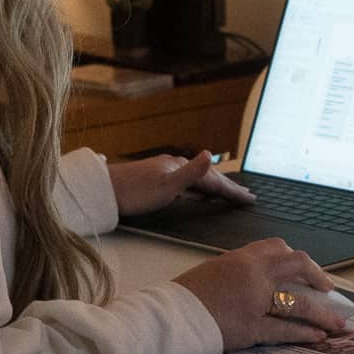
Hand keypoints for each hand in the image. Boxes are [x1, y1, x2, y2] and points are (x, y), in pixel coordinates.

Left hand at [110, 151, 255, 216]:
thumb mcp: (165, 186)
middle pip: (208, 177)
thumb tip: (210, 155)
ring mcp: (166, 171)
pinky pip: (188, 183)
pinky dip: (200, 188)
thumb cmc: (133, 192)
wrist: (104, 190)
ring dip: (215, 187)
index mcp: (180, 168)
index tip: (249, 198)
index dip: (232, 191)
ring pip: (198, 180)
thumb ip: (190, 173)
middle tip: (247, 196)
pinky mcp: (158, 178)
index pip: (213, 181)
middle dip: (228, 187)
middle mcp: (175, 166)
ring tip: (230, 193)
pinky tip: (199, 192)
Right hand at [173, 239, 347, 350]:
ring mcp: (254, 301)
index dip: (295, 258)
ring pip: (298, 303)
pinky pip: (286, 329)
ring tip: (337, 321)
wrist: (167, 316)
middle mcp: (252, 274)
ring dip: (322, 312)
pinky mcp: (251, 327)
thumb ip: (235, 272)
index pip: (276, 247)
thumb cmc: (182, 297)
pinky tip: (318, 335)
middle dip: (317, 277)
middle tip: (328, 290)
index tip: (305, 268)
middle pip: (296, 265)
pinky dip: (306, 332)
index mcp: (240, 258)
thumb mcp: (211, 272)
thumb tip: (254, 282)